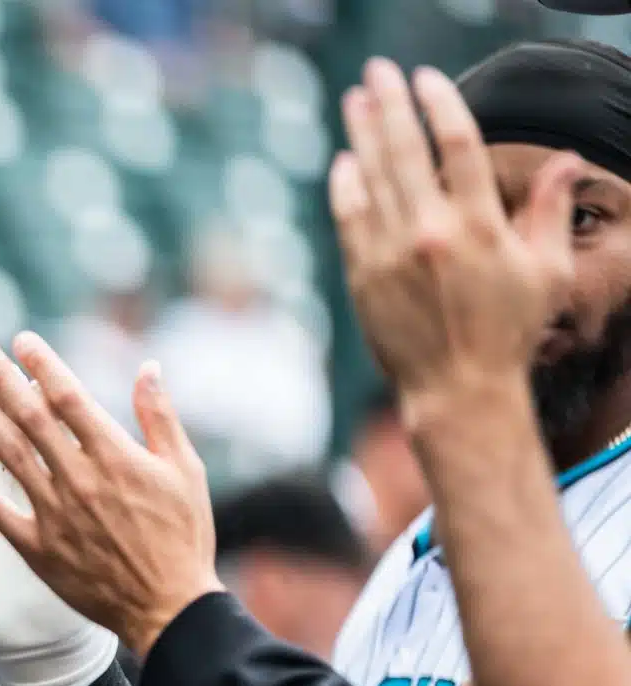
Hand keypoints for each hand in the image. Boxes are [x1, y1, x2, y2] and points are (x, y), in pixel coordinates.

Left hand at [0, 334, 223, 657]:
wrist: (167, 609)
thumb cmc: (183, 538)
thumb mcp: (184, 471)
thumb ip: (160, 417)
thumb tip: (148, 366)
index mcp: (116, 456)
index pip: (70, 398)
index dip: (42, 366)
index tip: (21, 341)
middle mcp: (79, 478)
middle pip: (31, 418)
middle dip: (2, 380)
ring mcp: (54, 512)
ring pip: (8, 454)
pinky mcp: (37, 546)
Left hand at [332, 58, 579, 412]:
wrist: (457, 390)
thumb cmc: (509, 331)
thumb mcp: (545, 272)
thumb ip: (547, 210)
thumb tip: (563, 159)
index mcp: (479, 228)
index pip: (459, 147)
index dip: (441, 106)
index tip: (426, 77)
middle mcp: (430, 235)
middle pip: (405, 153)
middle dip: (390, 106)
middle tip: (378, 72)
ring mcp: (390, 255)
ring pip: (371, 179)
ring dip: (362, 135)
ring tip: (355, 100)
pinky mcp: (362, 277)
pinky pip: (349, 219)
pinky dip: (345, 186)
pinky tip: (345, 161)